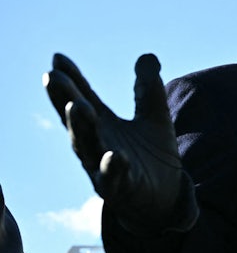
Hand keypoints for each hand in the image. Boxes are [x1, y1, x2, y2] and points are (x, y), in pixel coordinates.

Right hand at [43, 53, 196, 234]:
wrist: (167, 196)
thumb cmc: (153, 155)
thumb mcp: (155, 116)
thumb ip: (148, 89)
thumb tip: (147, 56)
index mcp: (102, 124)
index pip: (81, 97)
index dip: (70, 79)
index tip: (57, 58)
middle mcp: (96, 144)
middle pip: (76, 119)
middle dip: (64, 98)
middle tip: (53, 77)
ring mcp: (103, 168)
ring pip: (87, 146)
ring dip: (80, 127)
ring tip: (77, 106)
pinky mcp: (120, 189)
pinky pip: (112, 178)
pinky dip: (112, 167)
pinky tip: (114, 155)